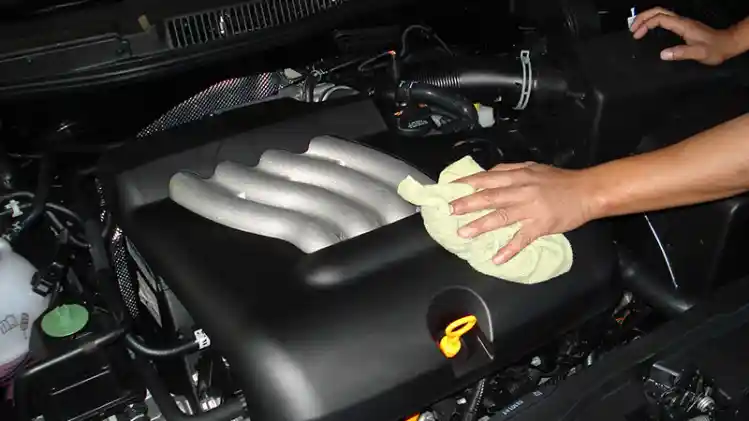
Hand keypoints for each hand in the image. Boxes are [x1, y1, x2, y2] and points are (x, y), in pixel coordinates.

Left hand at [449, 162, 596, 263]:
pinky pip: (522, 238)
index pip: (488, 179)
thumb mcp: (533, 168)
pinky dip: (509, 249)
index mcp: (519, 176)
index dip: (469, 184)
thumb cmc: (559, 180)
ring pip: (501, 217)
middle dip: (468, 204)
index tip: (452, 189)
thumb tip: (487, 175)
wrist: (588, 191)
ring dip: (481, 226)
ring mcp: (531, 209)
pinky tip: (496, 258)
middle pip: (490, 198)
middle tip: (451, 211)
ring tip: (464, 234)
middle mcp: (522, 191)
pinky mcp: (541, 225)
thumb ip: (510, 171)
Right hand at [630, 7, 737, 64]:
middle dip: (642, 17)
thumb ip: (681, 53)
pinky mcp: (683, 26)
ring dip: (646, 18)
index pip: (660, 18)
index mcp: (683, 25)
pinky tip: (648, 30)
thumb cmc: (714, 49)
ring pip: (661, 13)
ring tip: (636, 28)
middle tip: (631, 29)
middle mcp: (681, 21)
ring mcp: (682, 22)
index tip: (636, 35)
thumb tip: (662, 54)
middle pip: (658, 11)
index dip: (645, 24)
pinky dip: (652, 22)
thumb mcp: (699, 53)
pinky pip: (664, 19)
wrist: (727, 43)